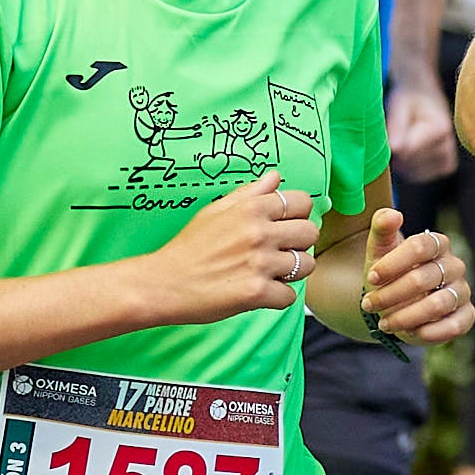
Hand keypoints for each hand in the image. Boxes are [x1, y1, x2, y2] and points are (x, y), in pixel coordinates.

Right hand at [140, 171, 318, 324]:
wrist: (163, 283)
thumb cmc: (188, 248)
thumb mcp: (215, 210)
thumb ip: (250, 193)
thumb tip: (275, 176)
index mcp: (251, 208)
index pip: (302, 202)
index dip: (298, 215)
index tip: (285, 226)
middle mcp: (259, 232)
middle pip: (310, 233)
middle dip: (299, 244)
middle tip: (280, 252)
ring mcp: (260, 263)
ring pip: (305, 265)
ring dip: (292, 272)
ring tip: (270, 273)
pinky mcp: (256, 293)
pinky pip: (290, 296)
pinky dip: (277, 297)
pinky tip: (259, 292)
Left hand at [364, 207, 471, 344]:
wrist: (394, 303)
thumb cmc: (388, 273)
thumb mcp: (379, 250)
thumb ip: (382, 228)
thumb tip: (393, 214)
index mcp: (437, 244)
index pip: (421, 246)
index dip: (393, 263)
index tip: (371, 278)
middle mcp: (455, 266)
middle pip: (424, 278)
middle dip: (391, 294)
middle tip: (368, 305)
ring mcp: (462, 291)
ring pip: (438, 304)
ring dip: (405, 317)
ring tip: (383, 323)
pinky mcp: (466, 316)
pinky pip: (455, 326)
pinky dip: (430, 332)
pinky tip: (408, 333)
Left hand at [385, 78, 458, 179]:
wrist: (424, 96)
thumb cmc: (409, 99)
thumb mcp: (399, 105)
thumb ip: (397, 126)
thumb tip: (395, 150)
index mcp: (441, 128)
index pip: (409, 150)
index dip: (394, 144)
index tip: (391, 132)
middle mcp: (449, 145)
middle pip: (411, 163)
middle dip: (398, 152)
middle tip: (397, 133)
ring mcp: (449, 159)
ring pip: (414, 173)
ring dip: (402, 161)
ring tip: (405, 139)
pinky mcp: (446, 167)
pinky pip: (420, 176)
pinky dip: (409, 168)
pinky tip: (410, 151)